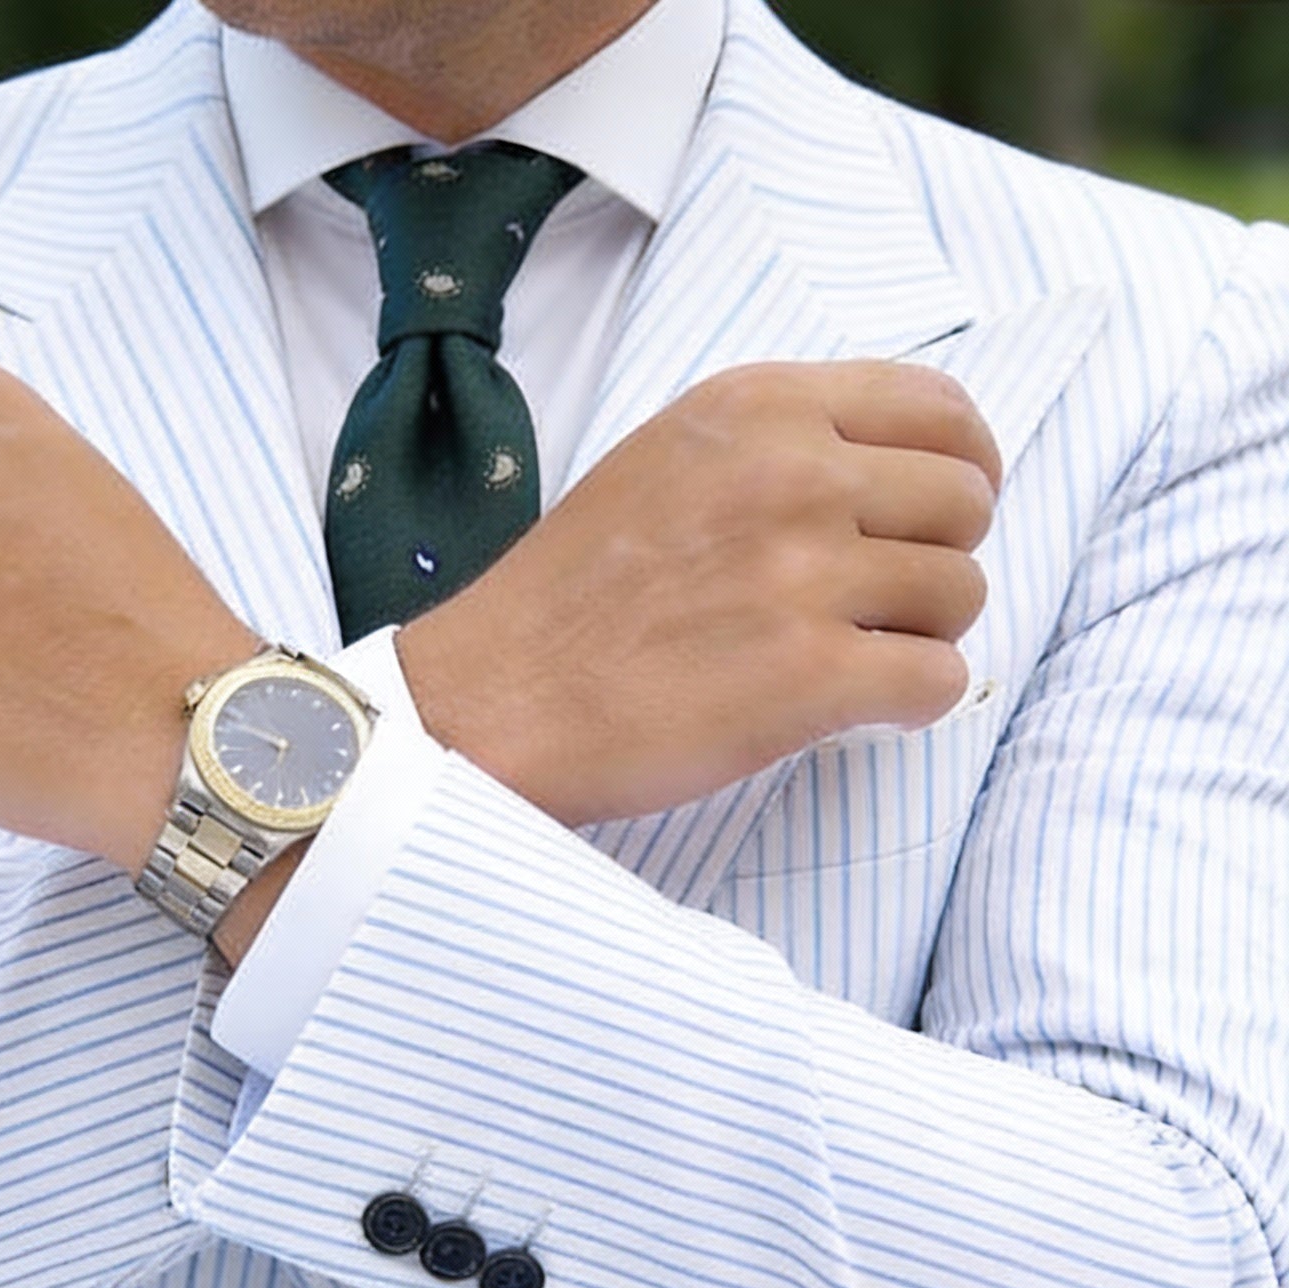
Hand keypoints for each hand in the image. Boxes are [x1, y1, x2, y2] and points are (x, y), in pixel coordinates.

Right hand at [398, 360, 1004, 824]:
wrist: (491, 699)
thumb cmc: (569, 595)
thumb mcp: (665, 460)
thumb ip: (777, 443)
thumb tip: (897, 469)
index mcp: (759, 408)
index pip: (943, 410)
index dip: (961, 468)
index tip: (931, 515)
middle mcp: (793, 476)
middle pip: (967, 502)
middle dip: (938, 557)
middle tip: (877, 604)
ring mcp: (804, 576)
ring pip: (962, 594)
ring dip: (921, 635)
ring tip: (848, 658)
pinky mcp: (809, 678)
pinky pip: (938, 680)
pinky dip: (911, 704)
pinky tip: (854, 709)